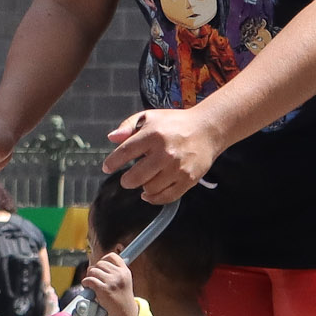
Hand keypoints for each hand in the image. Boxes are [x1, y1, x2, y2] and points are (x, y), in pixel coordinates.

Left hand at [82, 250, 136, 315]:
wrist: (125, 312)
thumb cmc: (122, 297)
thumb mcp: (125, 281)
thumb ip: (116, 272)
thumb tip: (99, 265)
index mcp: (125, 271)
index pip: (112, 256)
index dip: (104, 259)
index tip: (100, 266)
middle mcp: (119, 275)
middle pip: (100, 263)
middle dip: (94, 269)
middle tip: (93, 277)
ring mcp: (112, 282)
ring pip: (93, 270)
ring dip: (89, 276)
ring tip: (91, 282)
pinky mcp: (104, 290)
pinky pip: (90, 280)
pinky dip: (85, 282)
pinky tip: (86, 286)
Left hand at [101, 106, 222, 204]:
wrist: (208, 129)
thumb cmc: (175, 123)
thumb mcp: (150, 117)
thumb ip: (128, 126)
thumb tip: (111, 138)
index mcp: (153, 135)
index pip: (124, 153)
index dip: (112, 163)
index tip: (107, 167)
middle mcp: (165, 152)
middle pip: (135, 177)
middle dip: (126, 180)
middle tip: (127, 178)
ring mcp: (177, 168)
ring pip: (149, 189)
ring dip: (142, 187)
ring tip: (144, 180)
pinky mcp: (188, 179)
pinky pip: (166, 197)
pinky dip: (154, 198)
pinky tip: (149, 194)